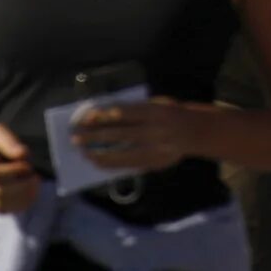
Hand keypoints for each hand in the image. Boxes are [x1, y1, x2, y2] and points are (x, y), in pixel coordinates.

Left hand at [71, 97, 197, 176]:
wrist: (195, 131)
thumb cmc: (168, 114)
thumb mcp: (156, 104)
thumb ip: (133, 110)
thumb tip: (102, 118)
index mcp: (156, 112)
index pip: (125, 113)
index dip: (104, 115)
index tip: (86, 118)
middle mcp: (156, 131)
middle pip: (120, 134)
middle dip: (95, 136)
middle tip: (76, 138)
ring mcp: (155, 149)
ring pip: (122, 153)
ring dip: (99, 153)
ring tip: (84, 153)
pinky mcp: (154, 162)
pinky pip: (128, 165)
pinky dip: (111, 164)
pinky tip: (98, 162)